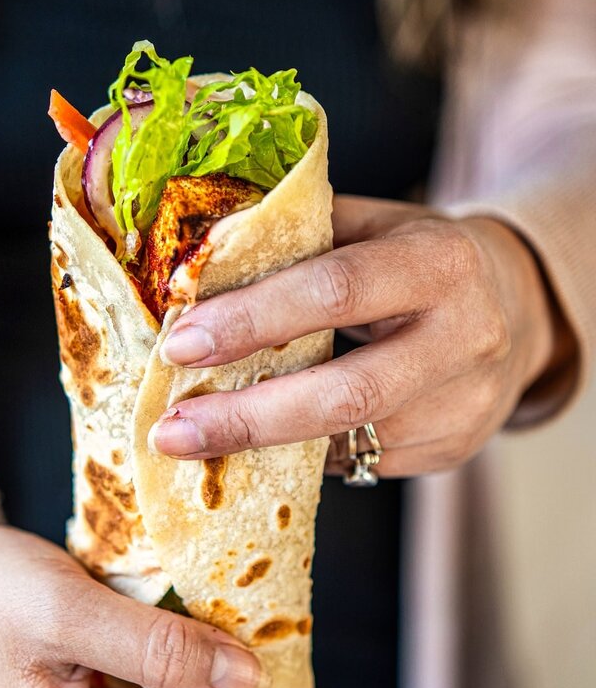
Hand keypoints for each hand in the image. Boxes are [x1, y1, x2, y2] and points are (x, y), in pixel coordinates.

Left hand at [151, 196, 565, 474]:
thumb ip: (297, 239)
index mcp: (439, 263)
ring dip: (262, 445)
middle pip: (346, 393)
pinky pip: (360, 461)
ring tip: (196, 440)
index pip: (336, 290)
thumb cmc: (417, 257)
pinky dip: (301, 455)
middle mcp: (464, 338)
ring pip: (349, 441)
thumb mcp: (372, 225)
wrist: (516, 306)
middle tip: (172, 431)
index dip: (253, 319)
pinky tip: (260, 444)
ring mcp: (464, 405)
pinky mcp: (454, 449)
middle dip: (248, 417)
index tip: (181, 344)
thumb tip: (193, 266)